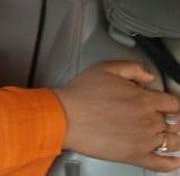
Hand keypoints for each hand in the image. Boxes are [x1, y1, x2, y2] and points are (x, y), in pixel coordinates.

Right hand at [54, 61, 179, 171]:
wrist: (65, 117)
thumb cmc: (80, 95)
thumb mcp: (105, 68)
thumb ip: (132, 68)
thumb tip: (148, 76)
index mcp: (144, 99)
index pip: (171, 103)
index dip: (168, 102)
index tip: (164, 104)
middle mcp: (148, 120)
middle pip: (172, 122)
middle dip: (169, 119)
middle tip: (162, 118)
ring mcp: (143, 140)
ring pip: (172, 142)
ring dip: (173, 138)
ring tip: (168, 136)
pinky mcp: (134, 156)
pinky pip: (161, 163)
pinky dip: (171, 163)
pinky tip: (172, 160)